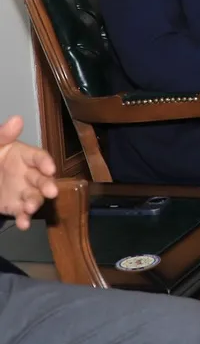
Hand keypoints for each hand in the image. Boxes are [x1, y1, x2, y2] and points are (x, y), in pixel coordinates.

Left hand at [0, 116, 58, 230]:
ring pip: (35, 197)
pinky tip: (22, 224)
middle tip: (51, 193)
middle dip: (47, 185)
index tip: (50, 169)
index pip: (38, 157)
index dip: (45, 162)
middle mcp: (26, 172)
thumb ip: (2, 135)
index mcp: (21, 154)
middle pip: (42, 178)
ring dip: (35, 203)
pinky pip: (22, 213)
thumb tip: (17, 119)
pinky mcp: (14, 206)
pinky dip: (24, 219)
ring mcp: (21, 190)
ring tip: (30, 208)